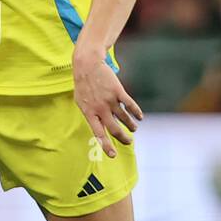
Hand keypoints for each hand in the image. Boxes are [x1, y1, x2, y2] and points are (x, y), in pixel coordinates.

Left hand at [72, 41, 142, 158]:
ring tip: (133, 129)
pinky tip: (139, 117)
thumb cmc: (83, 85)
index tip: (113, 155)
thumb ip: (90, 115)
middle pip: (115, 129)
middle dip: (123, 138)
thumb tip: (99, 127)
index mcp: (89, 113)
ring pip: (124, 118)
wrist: (88, 65)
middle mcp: (100, 109)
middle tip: (128, 142)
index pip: (98, 134)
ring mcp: (110, 100)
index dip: (106, 146)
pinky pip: (130, 105)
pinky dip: (136, 113)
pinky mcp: (118, 92)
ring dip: (131, 126)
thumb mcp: (81, 102)